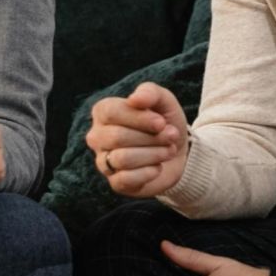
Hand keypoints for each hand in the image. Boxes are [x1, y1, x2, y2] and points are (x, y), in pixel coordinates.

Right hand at [87, 82, 188, 196]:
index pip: (111, 113)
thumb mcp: (163, 101)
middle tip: (171, 136)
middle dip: (151, 137)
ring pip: (122, 159)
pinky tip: (157, 167)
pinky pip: (125, 179)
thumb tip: (135, 99)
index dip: (139, 118)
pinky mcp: (115, 183)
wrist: (178, 151)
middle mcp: (97, 136)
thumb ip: (150, 93)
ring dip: (154, 154)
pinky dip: (149, 173)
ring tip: (169, 150)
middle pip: (117, 137)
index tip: (162, 122)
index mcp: (103, 111)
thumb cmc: (163, 122)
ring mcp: (103, 161)